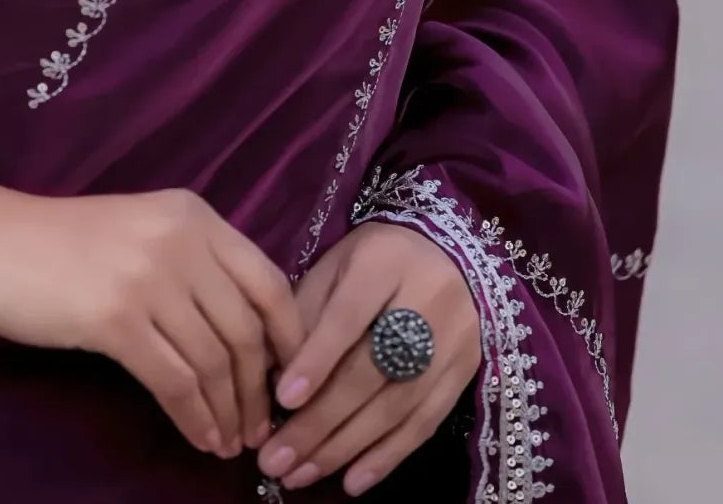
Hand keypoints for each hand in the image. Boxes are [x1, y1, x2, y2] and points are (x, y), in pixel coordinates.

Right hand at [0, 163, 303, 459]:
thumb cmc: (64, 243)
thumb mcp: (141, 233)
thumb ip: (192, 265)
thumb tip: (247, 334)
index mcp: (193, 214)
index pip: (268, 281)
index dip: (289, 339)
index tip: (291, 380)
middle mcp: (179, 238)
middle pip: (245, 329)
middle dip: (260, 388)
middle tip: (261, 427)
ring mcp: (148, 276)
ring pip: (213, 361)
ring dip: (229, 412)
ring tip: (231, 442)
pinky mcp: (115, 318)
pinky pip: (174, 382)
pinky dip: (195, 418)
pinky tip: (200, 439)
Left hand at [256, 221, 481, 494]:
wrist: (450, 254)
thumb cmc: (375, 259)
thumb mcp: (336, 266)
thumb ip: (305, 313)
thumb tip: (270, 375)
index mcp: (385, 262)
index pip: (349, 317)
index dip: (316, 359)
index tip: (281, 400)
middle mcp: (426, 302)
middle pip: (371, 371)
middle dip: (320, 421)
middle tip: (277, 458)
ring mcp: (451, 342)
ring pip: (396, 406)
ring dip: (345, 448)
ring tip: (301, 476)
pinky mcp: (464, 375)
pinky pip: (424, 425)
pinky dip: (386, 457)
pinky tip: (352, 481)